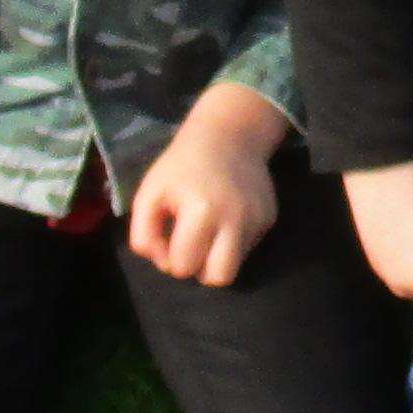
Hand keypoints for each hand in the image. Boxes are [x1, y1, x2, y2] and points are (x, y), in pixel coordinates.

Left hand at [126, 83, 287, 286]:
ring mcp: (257, 219)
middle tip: (192, 246)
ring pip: (237, 266)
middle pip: (220, 278)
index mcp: (201, 210)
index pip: (184, 267)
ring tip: (209, 232)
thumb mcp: (148, 194)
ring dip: (218, 257)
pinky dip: (234, 240)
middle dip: (201, 269)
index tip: (170, 237)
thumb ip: (143, 235)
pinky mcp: (270, 218)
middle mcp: (236, 218)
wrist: (228, 134)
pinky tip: (226, 216)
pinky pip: (248, 247)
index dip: (172, 258)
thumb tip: (163, 263)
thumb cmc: (181, 166)